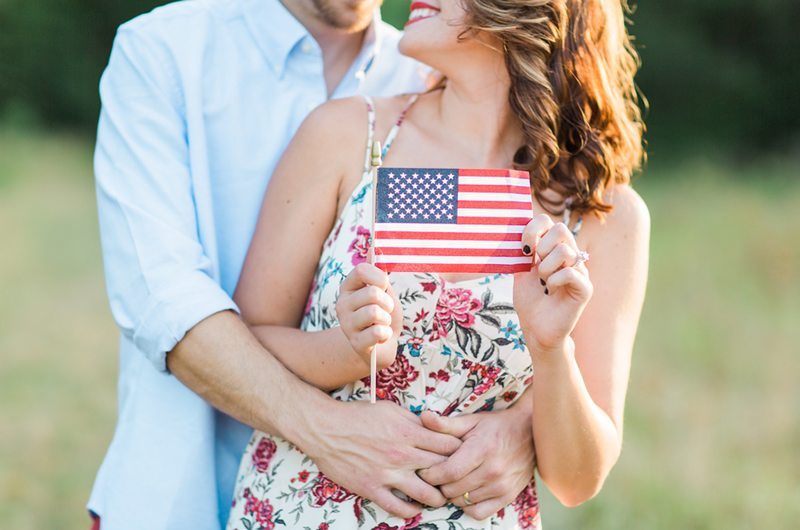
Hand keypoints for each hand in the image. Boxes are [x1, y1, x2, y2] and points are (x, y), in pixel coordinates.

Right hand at [300, 399, 462, 518]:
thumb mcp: (391, 409)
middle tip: (458, 477)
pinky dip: (411, 510)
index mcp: (408, 433)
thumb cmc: (358, 416)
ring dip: (438, 497)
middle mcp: (401, 455)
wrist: (325, 429)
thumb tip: (436, 427)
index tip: (463, 453)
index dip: (460, 450)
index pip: (448, 445)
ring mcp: (387, 474)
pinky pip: (398, 508)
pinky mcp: (372, 489)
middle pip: (442, 469)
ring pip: (426, 494)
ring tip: (441, 495)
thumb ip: (415, 421)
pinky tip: (416, 507)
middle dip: (454, 474)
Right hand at [336, 263, 402, 369]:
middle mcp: (342, 305)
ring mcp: (347, 325)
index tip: (384, 286)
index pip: (362, 270)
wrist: (384, 345)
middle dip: (387, 302)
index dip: (379, 276)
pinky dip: (386, 333)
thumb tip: (374, 248)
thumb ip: (379, 272)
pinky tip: (381, 337)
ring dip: (387, 319)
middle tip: (385, 311)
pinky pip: (377, 332)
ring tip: (383, 324)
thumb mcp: (384, 291)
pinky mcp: (356, 343)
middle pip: (372, 293)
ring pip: (375, 312)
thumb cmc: (384, 313)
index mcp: (347, 288)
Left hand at [417, 403, 534, 519]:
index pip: (448, 472)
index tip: (425, 469)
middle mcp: (493, 470)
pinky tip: (465, 492)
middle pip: (452, 489)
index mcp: (481, 449)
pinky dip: (467, 506)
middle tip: (436, 475)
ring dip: (452, 494)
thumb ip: (446, 423)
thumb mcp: (471, 421)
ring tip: (450, 481)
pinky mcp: (508, 496)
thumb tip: (423, 417)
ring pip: (462, 501)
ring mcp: (501, 486)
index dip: (431, 474)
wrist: (531, 434)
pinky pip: (479, 512)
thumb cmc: (496, 425)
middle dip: (439, 484)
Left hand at [513, 214, 592, 353]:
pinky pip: (570, 273)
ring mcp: (579, 271)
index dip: (533, 229)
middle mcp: (569, 256)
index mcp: (553, 249)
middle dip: (542, 247)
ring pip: (566, 251)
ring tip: (543, 282)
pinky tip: (550, 290)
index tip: (523, 248)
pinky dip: (554, 280)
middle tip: (535, 266)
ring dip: (546, 267)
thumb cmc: (530, 301)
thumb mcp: (520, 272)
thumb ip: (521, 252)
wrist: (536, 329)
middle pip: (561, 229)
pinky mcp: (585, 288)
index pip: (549, 222)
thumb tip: (515, 231)